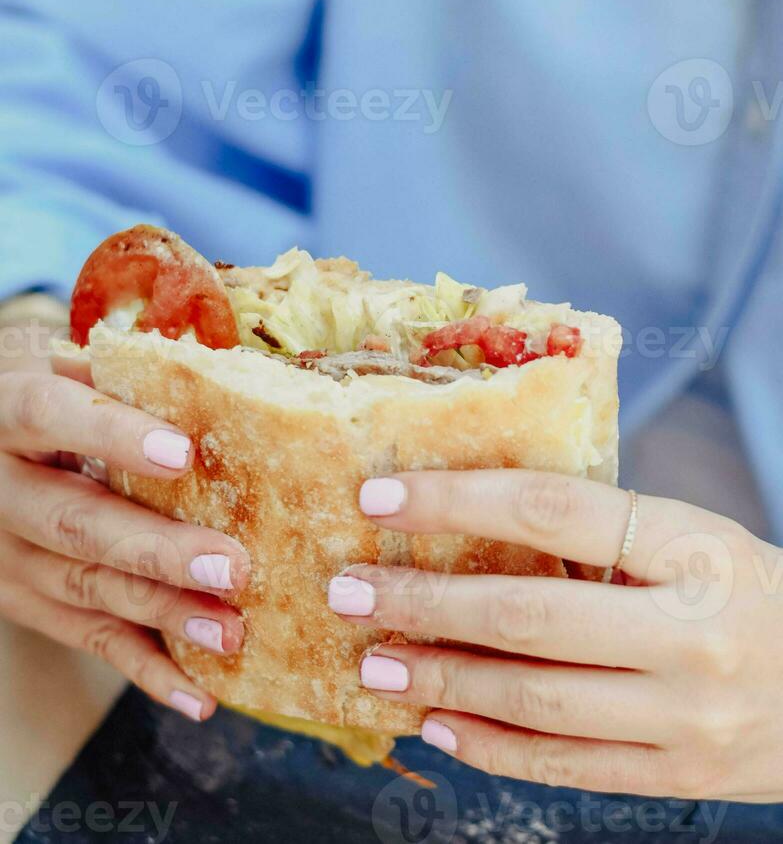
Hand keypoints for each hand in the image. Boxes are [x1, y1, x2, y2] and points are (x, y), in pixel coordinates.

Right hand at [0, 306, 248, 721]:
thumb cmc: (42, 405)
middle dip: (156, 550)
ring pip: (85, 589)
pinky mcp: (24, 601)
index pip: (49, 415)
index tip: (185, 453)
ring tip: (230, 629)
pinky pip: (87, 639)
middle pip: (75, 522)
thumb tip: (204, 375)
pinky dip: (146, 671)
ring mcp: (6, 557)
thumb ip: (112, 377)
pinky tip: (199, 694)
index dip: (112, 434)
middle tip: (231, 568)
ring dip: (162, 614)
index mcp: (5, 414)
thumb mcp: (57, 373)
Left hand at [328, 470, 780, 801]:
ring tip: (372, 663)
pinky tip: (435, 726)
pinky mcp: (679, 776)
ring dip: (440, 681)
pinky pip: (564, 765)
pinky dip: (490, 747)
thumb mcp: (691, 538)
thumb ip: (602, 533)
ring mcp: (687, 716)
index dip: (456, 501)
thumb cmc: (743, 590)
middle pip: (527, 614)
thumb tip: (469, 517)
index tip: (380, 496)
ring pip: (533, 699)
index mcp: (693, 548)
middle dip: (423, 602)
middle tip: (348, 590)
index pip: (551, 511)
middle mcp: (691, 633)